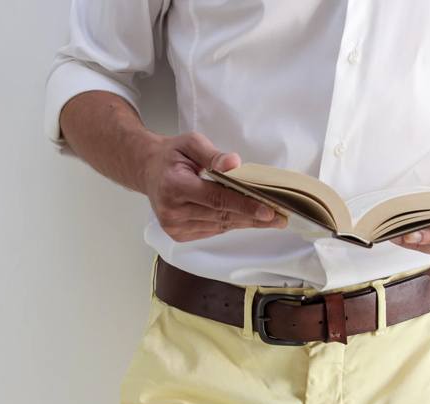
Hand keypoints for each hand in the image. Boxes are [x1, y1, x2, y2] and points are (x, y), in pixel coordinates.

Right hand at [141, 132, 286, 241]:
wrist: (148, 171)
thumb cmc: (172, 155)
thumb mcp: (190, 143)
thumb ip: (212, 154)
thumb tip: (235, 164)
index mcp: (174, 186)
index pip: (216, 198)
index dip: (244, 205)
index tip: (268, 210)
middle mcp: (172, 210)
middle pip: (221, 215)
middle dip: (253, 216)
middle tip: (281, 217)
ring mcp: (174, 226)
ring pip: (220, 226)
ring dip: (246, 222)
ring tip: (271, 220)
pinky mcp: (179, 234)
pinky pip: (213, 229)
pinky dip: (231, 223)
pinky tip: (248, 219)